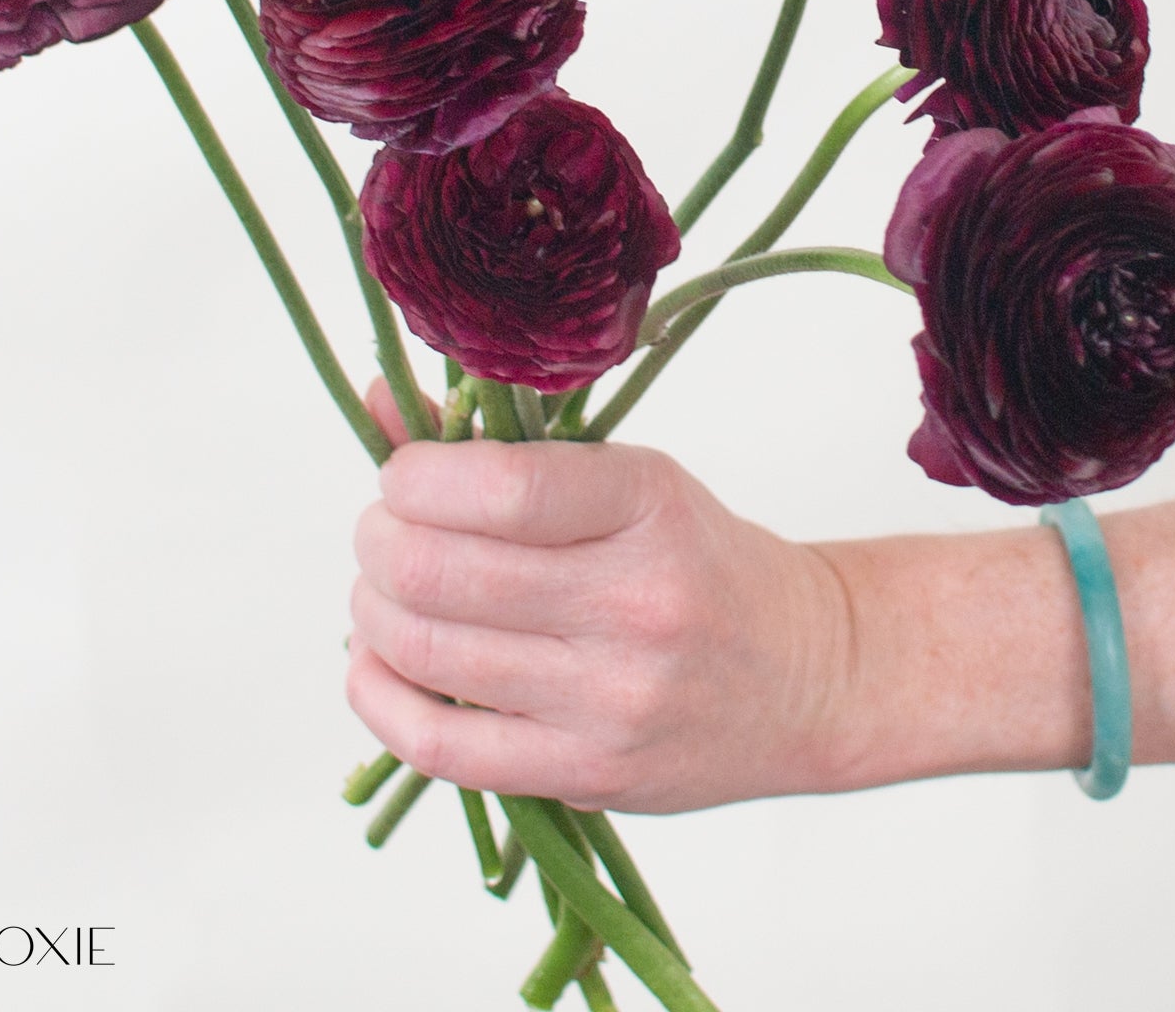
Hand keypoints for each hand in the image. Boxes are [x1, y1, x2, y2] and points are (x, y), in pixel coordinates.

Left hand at [345, 383, 857, 812]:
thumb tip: (378, 400)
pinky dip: (378, 698)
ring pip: (427, 653)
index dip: (415, 477)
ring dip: (371, 611)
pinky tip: (377, 664)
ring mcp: (609, 699)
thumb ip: (507, 445)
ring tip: (383, 590)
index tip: (401, 474)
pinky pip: (439, 745)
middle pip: (442, 571)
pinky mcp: (586, 774)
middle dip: (378, 541)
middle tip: (380, 530)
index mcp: (647, 506)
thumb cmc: (701, 562)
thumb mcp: (630, 477)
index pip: (502, 487)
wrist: (803, 676)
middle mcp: (633, 604)